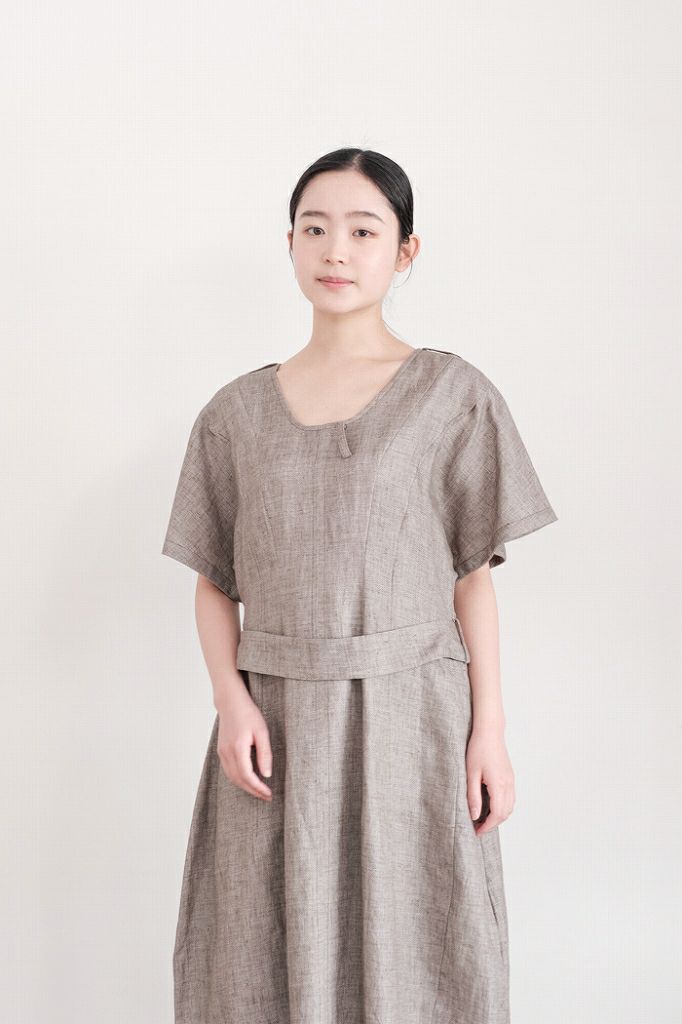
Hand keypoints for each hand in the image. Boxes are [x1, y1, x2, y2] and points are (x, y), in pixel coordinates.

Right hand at [216, 684, 272, 801]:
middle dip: (253, 791)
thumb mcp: (262, 731)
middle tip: (266, 796)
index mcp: (237, 748)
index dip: (257, 788)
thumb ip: (264, 753)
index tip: (268, 793)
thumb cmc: (248, 714)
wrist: (230, 702)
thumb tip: (266, 774)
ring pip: (232, 777)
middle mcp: (227, 752)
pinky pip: (228, 771)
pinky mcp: (221, 750)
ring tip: (259, 791)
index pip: (247, 776)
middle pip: (238, 780)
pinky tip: (248, 780)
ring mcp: (222, 752)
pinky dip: (238, 779)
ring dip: (245, 787)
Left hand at [465, 727, 514, 834]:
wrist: (490, 732)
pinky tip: (491, 805)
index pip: (497, 814)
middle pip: (505, 813)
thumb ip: (473, 796)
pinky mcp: (510, 777)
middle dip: (493, 824)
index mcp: (499, 784)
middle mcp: (508, 784)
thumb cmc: (478, 749)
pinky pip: (510, 798)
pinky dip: (503, 807)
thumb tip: (475, 816)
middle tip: (478, 827)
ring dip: (499, 816)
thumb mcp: (471, 773)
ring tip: (483, 818)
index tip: (477, 831)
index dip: (487, 826)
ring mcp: (511, 780)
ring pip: (510, 807)